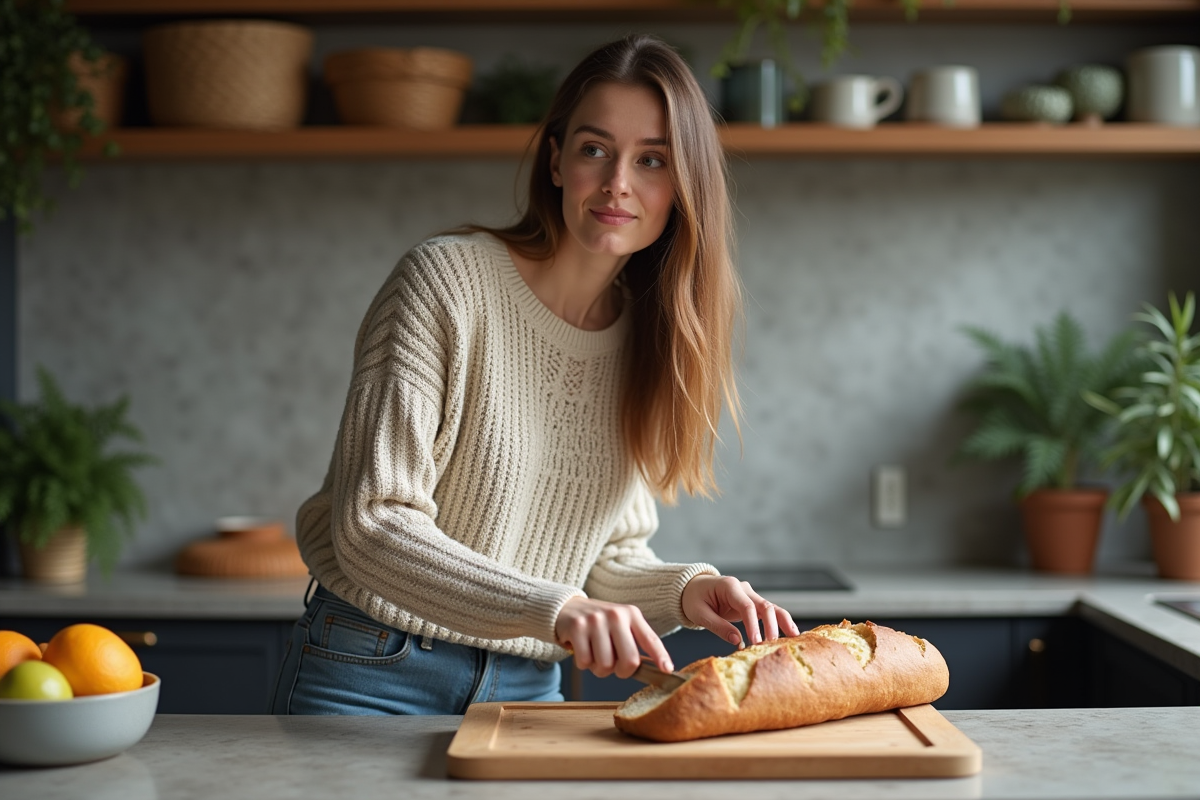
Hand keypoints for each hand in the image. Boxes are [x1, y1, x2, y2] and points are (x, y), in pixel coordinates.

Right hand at [554, 596, 673, 678]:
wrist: (567, 608)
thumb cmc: (599, 623)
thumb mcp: (621, 624)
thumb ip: (635, 642)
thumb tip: (655, 669)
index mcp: (631, 614)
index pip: (650, 638)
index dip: (660, 656)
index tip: (667, 670)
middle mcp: (616, 615)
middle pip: (630, 660)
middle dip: (622, 672)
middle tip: (614, 667)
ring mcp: (595, 620)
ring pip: (605, 665)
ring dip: (599, 669)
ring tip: (595, 655)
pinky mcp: (577, 627)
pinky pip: (585, 662)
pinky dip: (584, 664)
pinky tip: (582, 650)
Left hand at [681, 574, 800, 647]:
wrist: (693, 588)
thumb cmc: (694, 599)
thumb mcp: (699, 613)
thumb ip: (718, 626)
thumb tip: (737, 641)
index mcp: (729, 587)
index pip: (746, 606)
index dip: (753, 624)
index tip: (756, 642)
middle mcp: (743, 588)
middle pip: (764, 605)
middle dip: (770, 625)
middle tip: (771, 644)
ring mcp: (750, 595)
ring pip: (771, 607)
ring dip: (782, 621)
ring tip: (794, 637)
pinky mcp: (752, 604)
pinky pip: (768, 612)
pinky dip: (779, 621)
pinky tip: (791, 633)